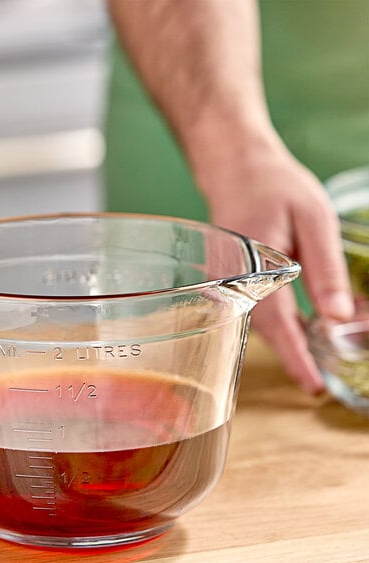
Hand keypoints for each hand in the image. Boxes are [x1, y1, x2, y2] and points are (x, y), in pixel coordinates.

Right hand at [199, 140, 353, 393]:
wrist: (236, 171)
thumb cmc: (274, 188)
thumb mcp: (313, 220)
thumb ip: (325, 269)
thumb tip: (338, 317)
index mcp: (254, 268)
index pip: (277, 324)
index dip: (297, 358)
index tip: (315, 386)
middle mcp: (233, 282)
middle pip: (267, 331)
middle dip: (299, 355)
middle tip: (327, 373)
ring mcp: (228, 284)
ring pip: (262, 325)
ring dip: (294, 341)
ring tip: (323, 352)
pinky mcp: (232, 283)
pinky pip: (258, 311)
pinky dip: (286, 324)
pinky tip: (308, 324)